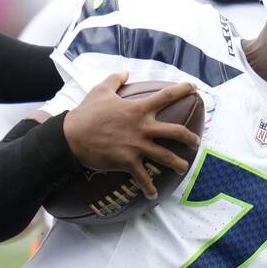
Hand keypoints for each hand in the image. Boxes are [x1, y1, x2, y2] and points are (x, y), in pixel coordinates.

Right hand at [62, 73, 201, 197]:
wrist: (70, 137)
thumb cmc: (86, 113)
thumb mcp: (101, 91)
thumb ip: (115, 80)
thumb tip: (124, 72)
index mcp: (138, 108)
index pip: (167, 96)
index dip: (183, 90)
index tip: (195, 88)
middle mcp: (142, 127)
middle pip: (176, 132)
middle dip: (189, 138)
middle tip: (195, 141)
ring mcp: (136, 146)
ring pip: (166, 157)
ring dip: (178, 164)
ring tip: (184, 168)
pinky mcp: (127, 162)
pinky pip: (143, 178)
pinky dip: (149, 188)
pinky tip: (153, 195)